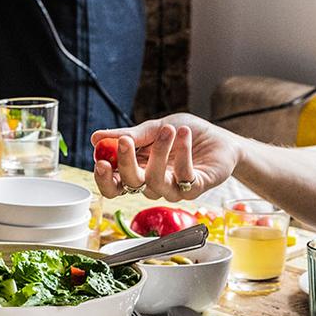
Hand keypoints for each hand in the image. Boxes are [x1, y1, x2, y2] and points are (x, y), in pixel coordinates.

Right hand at [92, 116, 239, 200]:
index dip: (105, 179)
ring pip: (155, 183)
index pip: (114, 184)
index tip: (101, 161)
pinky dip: (183, 153)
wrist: (219, 138)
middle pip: (130, 185)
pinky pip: (183, 178)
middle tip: (125, 140)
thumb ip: (130, 135)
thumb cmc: (185, 133)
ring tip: (167, 128)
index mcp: (138, 170)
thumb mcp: (155, 127)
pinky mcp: (194, 189)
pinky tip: (184, 134)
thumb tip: (96, 138)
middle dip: (126, 163)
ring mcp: (173, 188)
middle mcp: (152, 183)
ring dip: (159, 153)